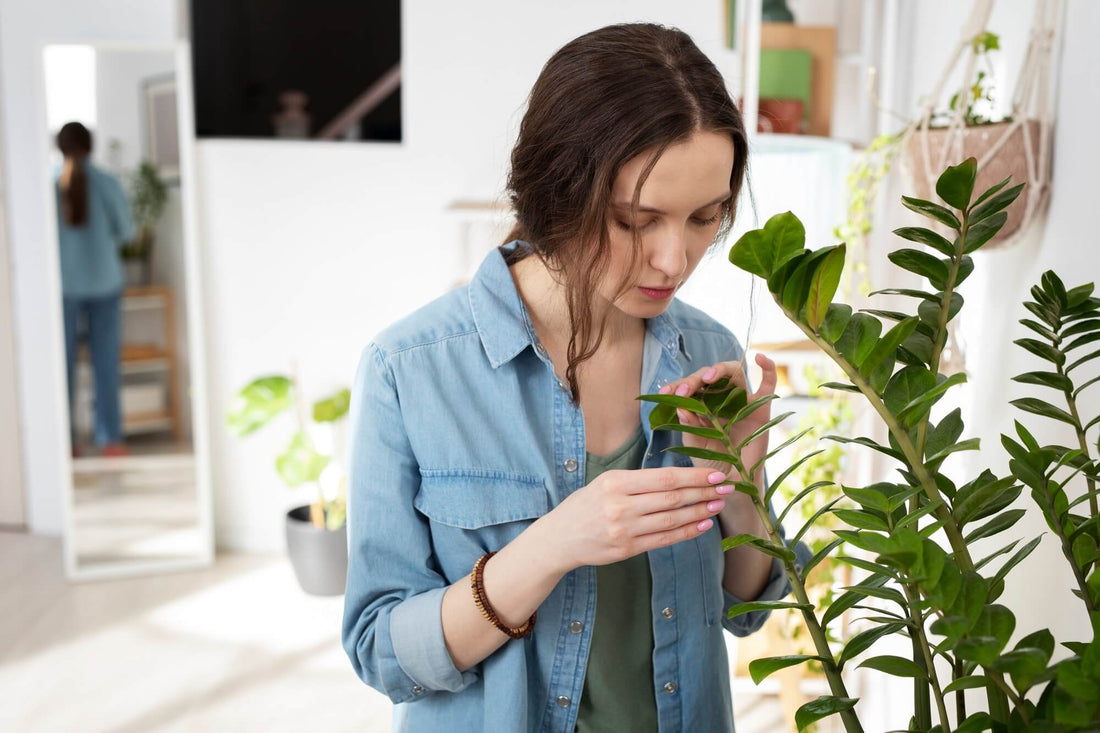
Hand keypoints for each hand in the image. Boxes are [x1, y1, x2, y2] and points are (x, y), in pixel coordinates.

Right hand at [541, 466, 733, 572]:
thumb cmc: (585, 505)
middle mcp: (620, 505)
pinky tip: (703, 525)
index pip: (664, 478)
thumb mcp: (605, 483)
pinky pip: (663, 539)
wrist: (559, 538)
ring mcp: (624, 529)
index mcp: (616, 482)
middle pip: (672, 498)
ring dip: (700, 512)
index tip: (716, 473)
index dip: (693, 476)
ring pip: (671, 519)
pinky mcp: (627, 549)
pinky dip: (686, 532)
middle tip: (727, 488)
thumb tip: (679, 478)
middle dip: (704, 492)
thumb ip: (638, 481)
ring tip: (719, 505)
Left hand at [658, 352, 777, 490]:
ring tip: (708, 378)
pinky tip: (759, 357)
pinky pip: (768, 383)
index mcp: (702, 405)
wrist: (733, 484)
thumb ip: (689, 428)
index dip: (678, 386)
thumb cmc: (712, 464)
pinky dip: (767, 368)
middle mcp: (721, 399)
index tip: (664, 393)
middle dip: (694, 379)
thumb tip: (681, 407)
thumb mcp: (696, 446)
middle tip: (684, 390)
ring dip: (719, 370)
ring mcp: (742, 401)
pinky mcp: (761, 408)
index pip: (691, 386)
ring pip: (733, 373)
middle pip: (710, 377)